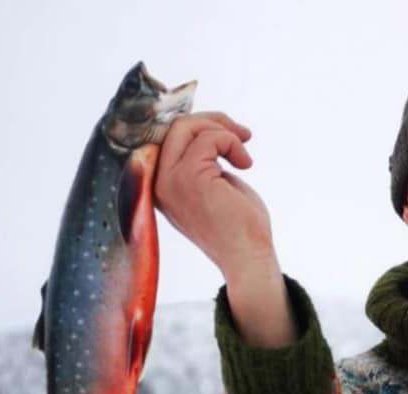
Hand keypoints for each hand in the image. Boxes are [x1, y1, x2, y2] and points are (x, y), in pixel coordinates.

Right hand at [154, 112, 292, 345]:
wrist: (248, 257)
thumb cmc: (239, 226)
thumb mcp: (214, 184)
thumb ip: (201, 161)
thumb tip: (207, 128)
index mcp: (161, 185)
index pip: (166, 138)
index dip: (197, 127)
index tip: (229, 133)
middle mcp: (158, 183)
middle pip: (174, 127)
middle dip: (212, 122)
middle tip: (243, 135)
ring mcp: (171, 180)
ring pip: (186, 127)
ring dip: (223, 131)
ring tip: (244, 155)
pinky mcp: (189, 177)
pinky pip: (209, 139)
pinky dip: (231, 143)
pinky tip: (246, 165)